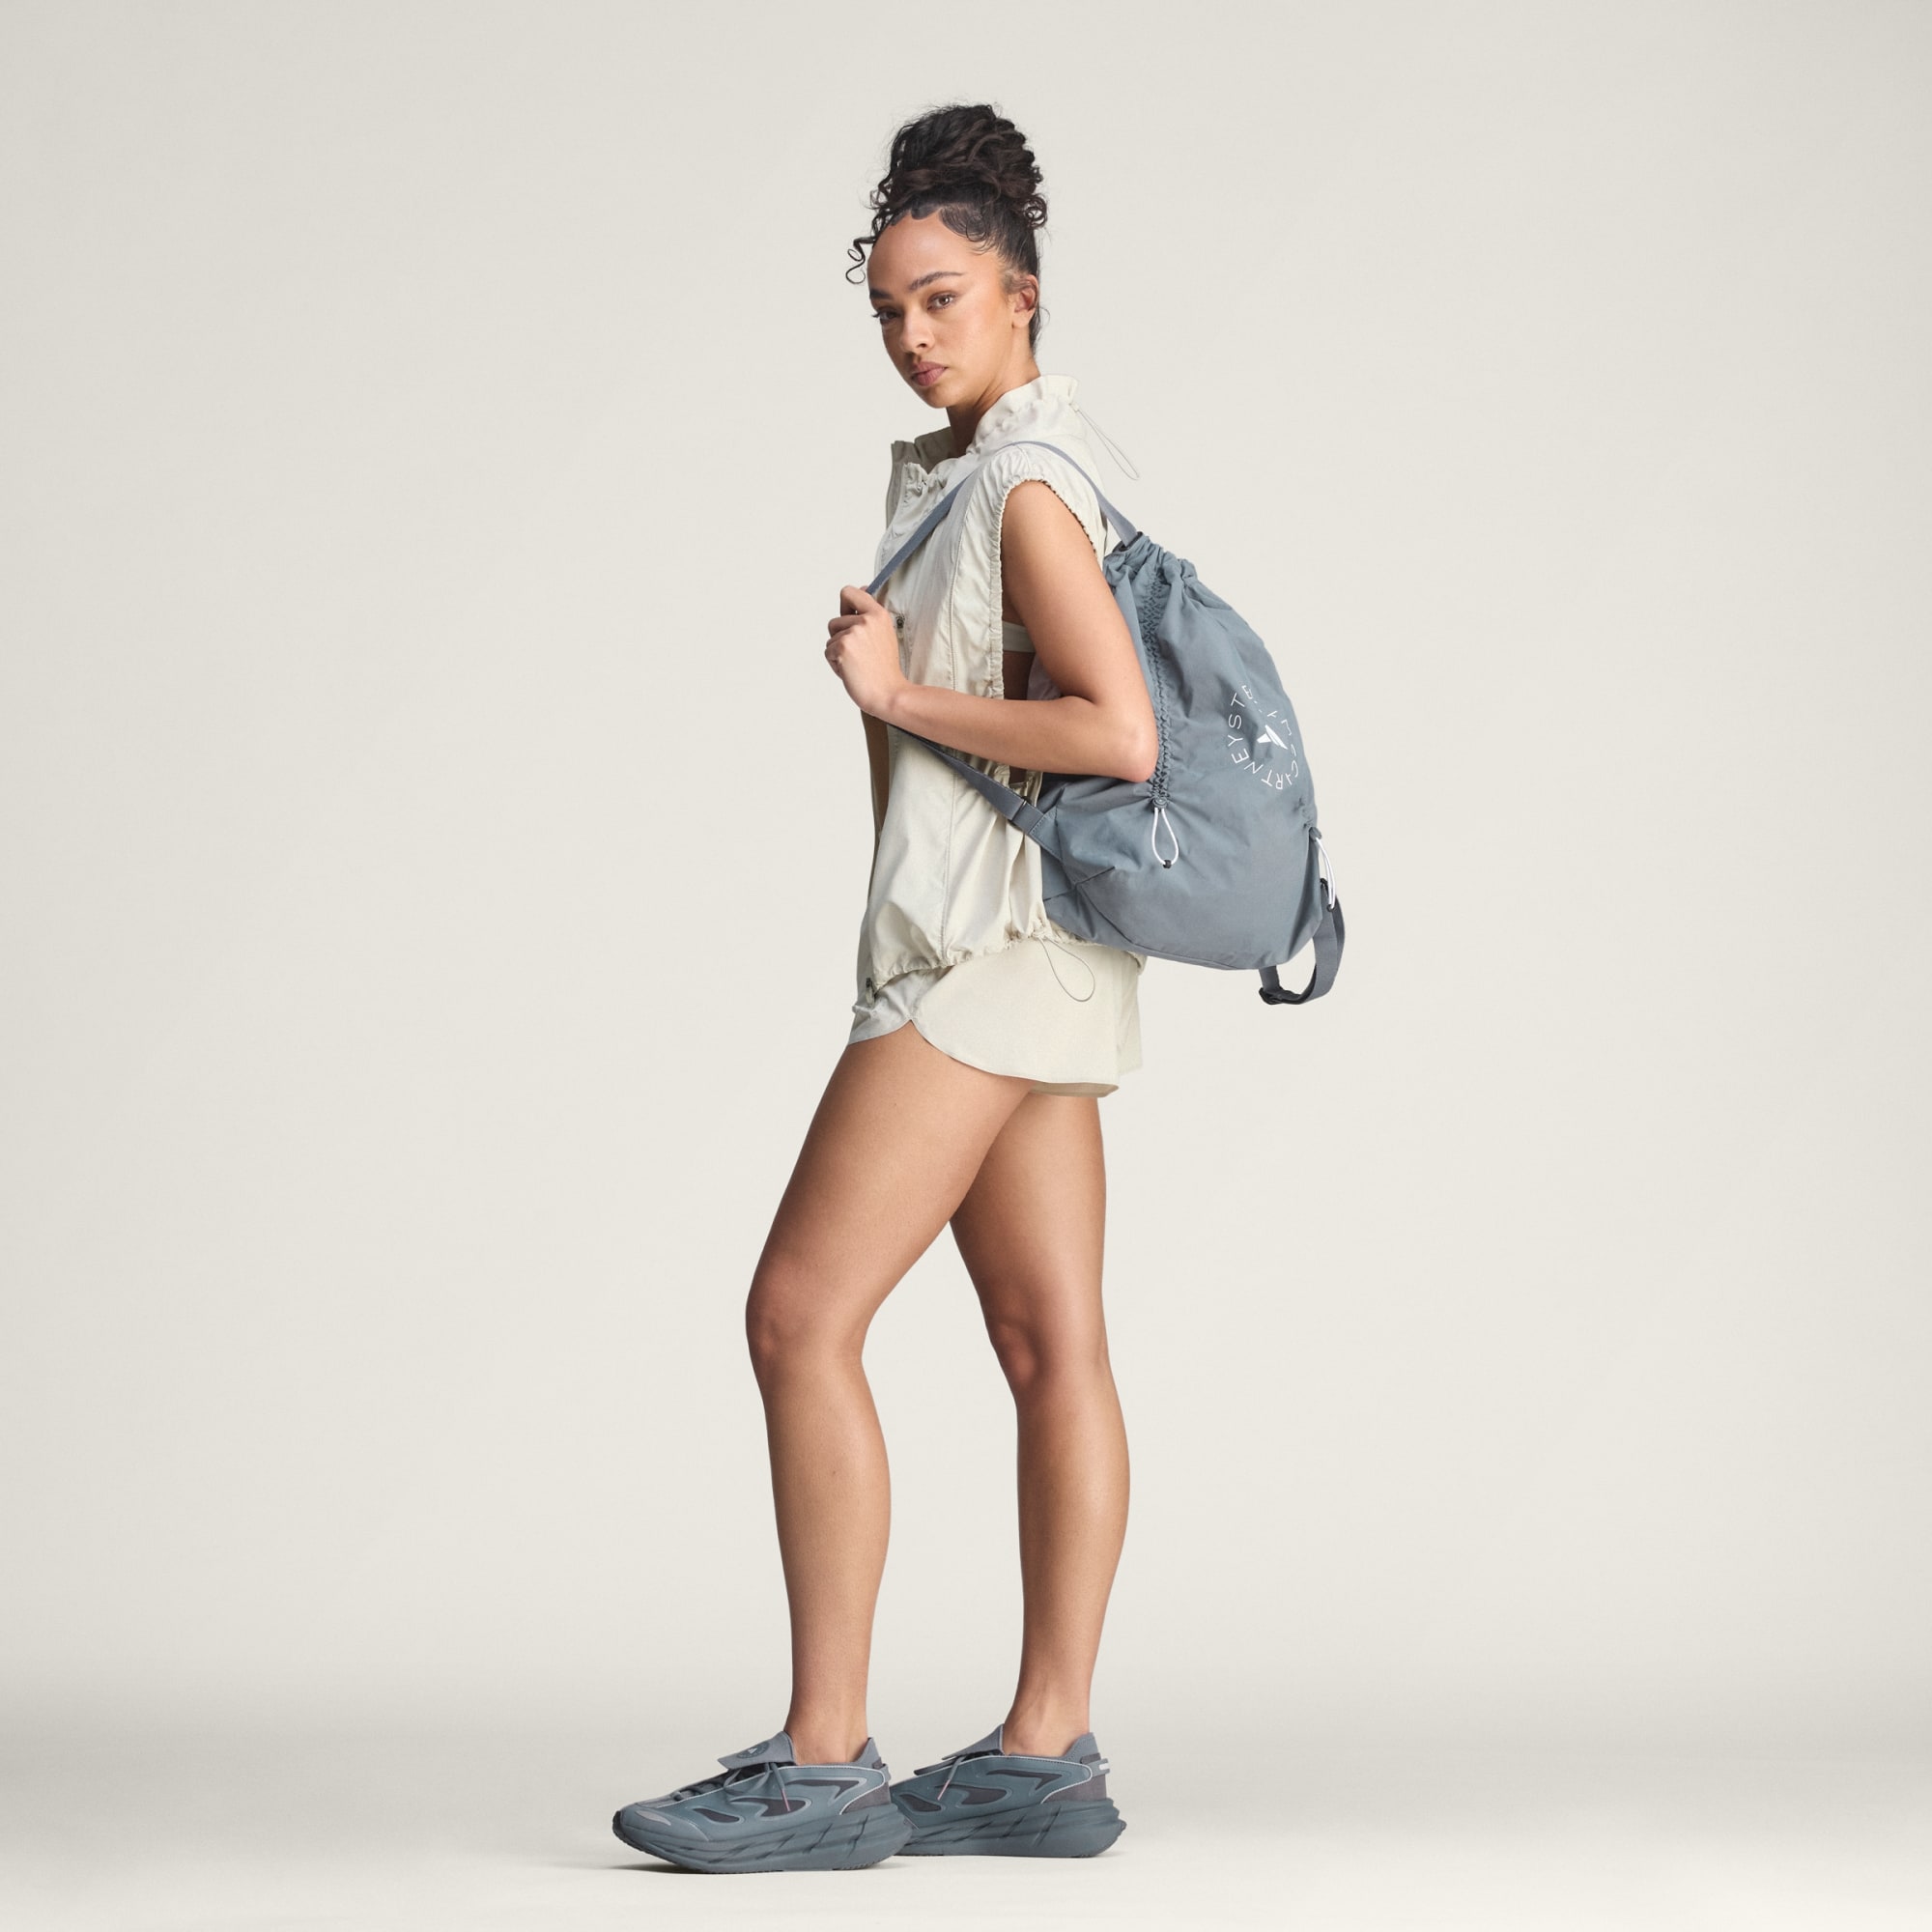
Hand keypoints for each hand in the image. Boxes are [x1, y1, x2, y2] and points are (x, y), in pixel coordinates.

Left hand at [825, 584, 907, 719]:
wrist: (889, 693)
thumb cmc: (885, 669)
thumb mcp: (884, 633)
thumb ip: (870, 614)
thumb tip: (862, 589)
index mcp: (878, 614)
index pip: (849, 592)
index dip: (844, 606)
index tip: (850, 617)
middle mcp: (866, 620)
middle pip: (834, 622)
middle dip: (840, 638)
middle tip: (860, 654)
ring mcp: (854, 633)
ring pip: (830, 638)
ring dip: (838, 652)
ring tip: (857, 663)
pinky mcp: (842, 648)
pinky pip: (828, 652)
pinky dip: (835, 664)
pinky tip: (852, 670)